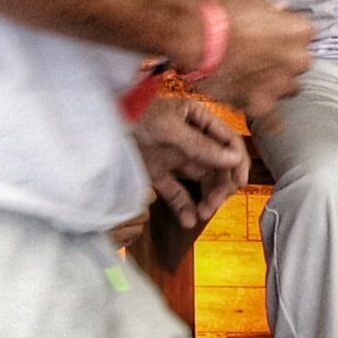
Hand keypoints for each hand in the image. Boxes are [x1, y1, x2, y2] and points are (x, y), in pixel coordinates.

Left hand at [135, 94, 250, 229]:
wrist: (99, 124)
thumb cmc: (137, 116)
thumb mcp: (171, 129)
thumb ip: (202, 146)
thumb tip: (234, 159)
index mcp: (198, 120)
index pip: (227, 141)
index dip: (237, 161)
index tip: (239, 182)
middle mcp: (192, 140)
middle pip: (218, 166)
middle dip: (220, 186)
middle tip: (214, 204)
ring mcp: (176, 158)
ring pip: (201, 182)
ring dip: (206, 199)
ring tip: (203, 214)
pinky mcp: (160, 174)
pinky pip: (178, 193)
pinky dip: (184, 207)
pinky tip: (189, 220)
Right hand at [198, 0, 312, 119]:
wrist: (194, 38)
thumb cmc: (219, 12)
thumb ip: (269, 7)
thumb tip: (280, 9)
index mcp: (300, 30)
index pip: (304, 35)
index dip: (286, 36)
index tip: (272, 36)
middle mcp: (298, 59)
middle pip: (298, 64)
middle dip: (283, 61)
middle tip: (259, 57)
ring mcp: (281, 85)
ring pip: (287, 89)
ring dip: (275, 85)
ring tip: (252, 79)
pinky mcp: (262, 104)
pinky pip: (273, 120)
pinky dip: (272, 121)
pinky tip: (272, 124)